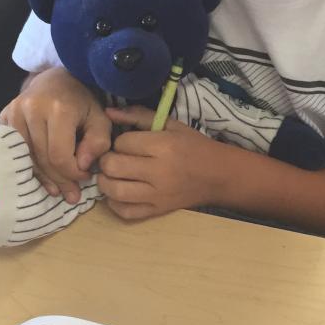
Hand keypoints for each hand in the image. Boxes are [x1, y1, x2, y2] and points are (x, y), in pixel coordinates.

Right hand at [0, 68, 110, 202]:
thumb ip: (98, 143)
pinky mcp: (4, 117)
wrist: (56, 79)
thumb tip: (82, 166)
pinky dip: (29, 167)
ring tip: (58, 190)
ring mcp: (13, 112)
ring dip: (43, 178)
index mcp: (58, 109)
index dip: (72, 174)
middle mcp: (31, 109)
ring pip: (26, 159)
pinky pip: (15, 151)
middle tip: (72, 194)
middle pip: (42, 159)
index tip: (85, 177)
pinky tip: (43, 177)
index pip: (59, 155)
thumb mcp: (100, 119)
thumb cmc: (81, 102)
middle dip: (60, 180)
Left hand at [99, 105, 223, 219]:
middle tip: (113, 159)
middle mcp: (158, 172)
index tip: (126, 143)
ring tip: (112, 176)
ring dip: (106, 182)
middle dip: (106, 160)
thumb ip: (139, 116)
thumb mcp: (171, 124)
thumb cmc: (194, 146)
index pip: (122, 143)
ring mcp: (157, 195)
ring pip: (115, 191)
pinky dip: (115, 203)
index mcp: (163, 146)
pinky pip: (125, 212)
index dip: (119, 141)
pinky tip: (119, 193)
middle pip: (113, 166)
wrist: (219, 176)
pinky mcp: (157, 211)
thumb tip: (108, 112)